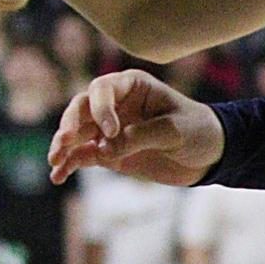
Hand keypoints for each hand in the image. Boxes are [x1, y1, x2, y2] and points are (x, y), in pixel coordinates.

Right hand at [48, 69, 223, 186]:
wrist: (210, 154)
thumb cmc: (197, 130)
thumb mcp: (174, 131)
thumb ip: (140, 137)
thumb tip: (104, 150)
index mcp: (132, 87)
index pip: (103, 90)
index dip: (101, 109)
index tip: (111, 132)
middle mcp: (115, 105)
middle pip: (82, 108)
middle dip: (70, 123)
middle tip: (64, 141)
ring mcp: (110, 129)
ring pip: (77, 133)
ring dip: (63, 146)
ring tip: (54, 161)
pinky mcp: (109, 153)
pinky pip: (83, 155)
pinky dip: (70, 164)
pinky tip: (58, 176)